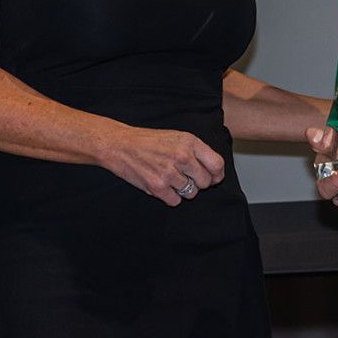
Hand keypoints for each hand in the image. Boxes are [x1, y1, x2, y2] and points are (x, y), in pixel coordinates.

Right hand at [103, 127, 225, 205]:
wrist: (121, 145)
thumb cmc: (150, 141)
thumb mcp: (177, 136)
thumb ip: (196, 151)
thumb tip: (215, 171)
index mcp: (189, 142)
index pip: (217, 164)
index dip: (217, 174)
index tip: (213, 178)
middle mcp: (182, 157)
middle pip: (205, 182)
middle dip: (199, 183)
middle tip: (188, 177)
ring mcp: (169, 173)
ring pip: (191, 193)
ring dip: (184, 190)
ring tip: (172, 179)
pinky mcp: (157, 187)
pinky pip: (176, 201)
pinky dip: (171, 197)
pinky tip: (163, 185)